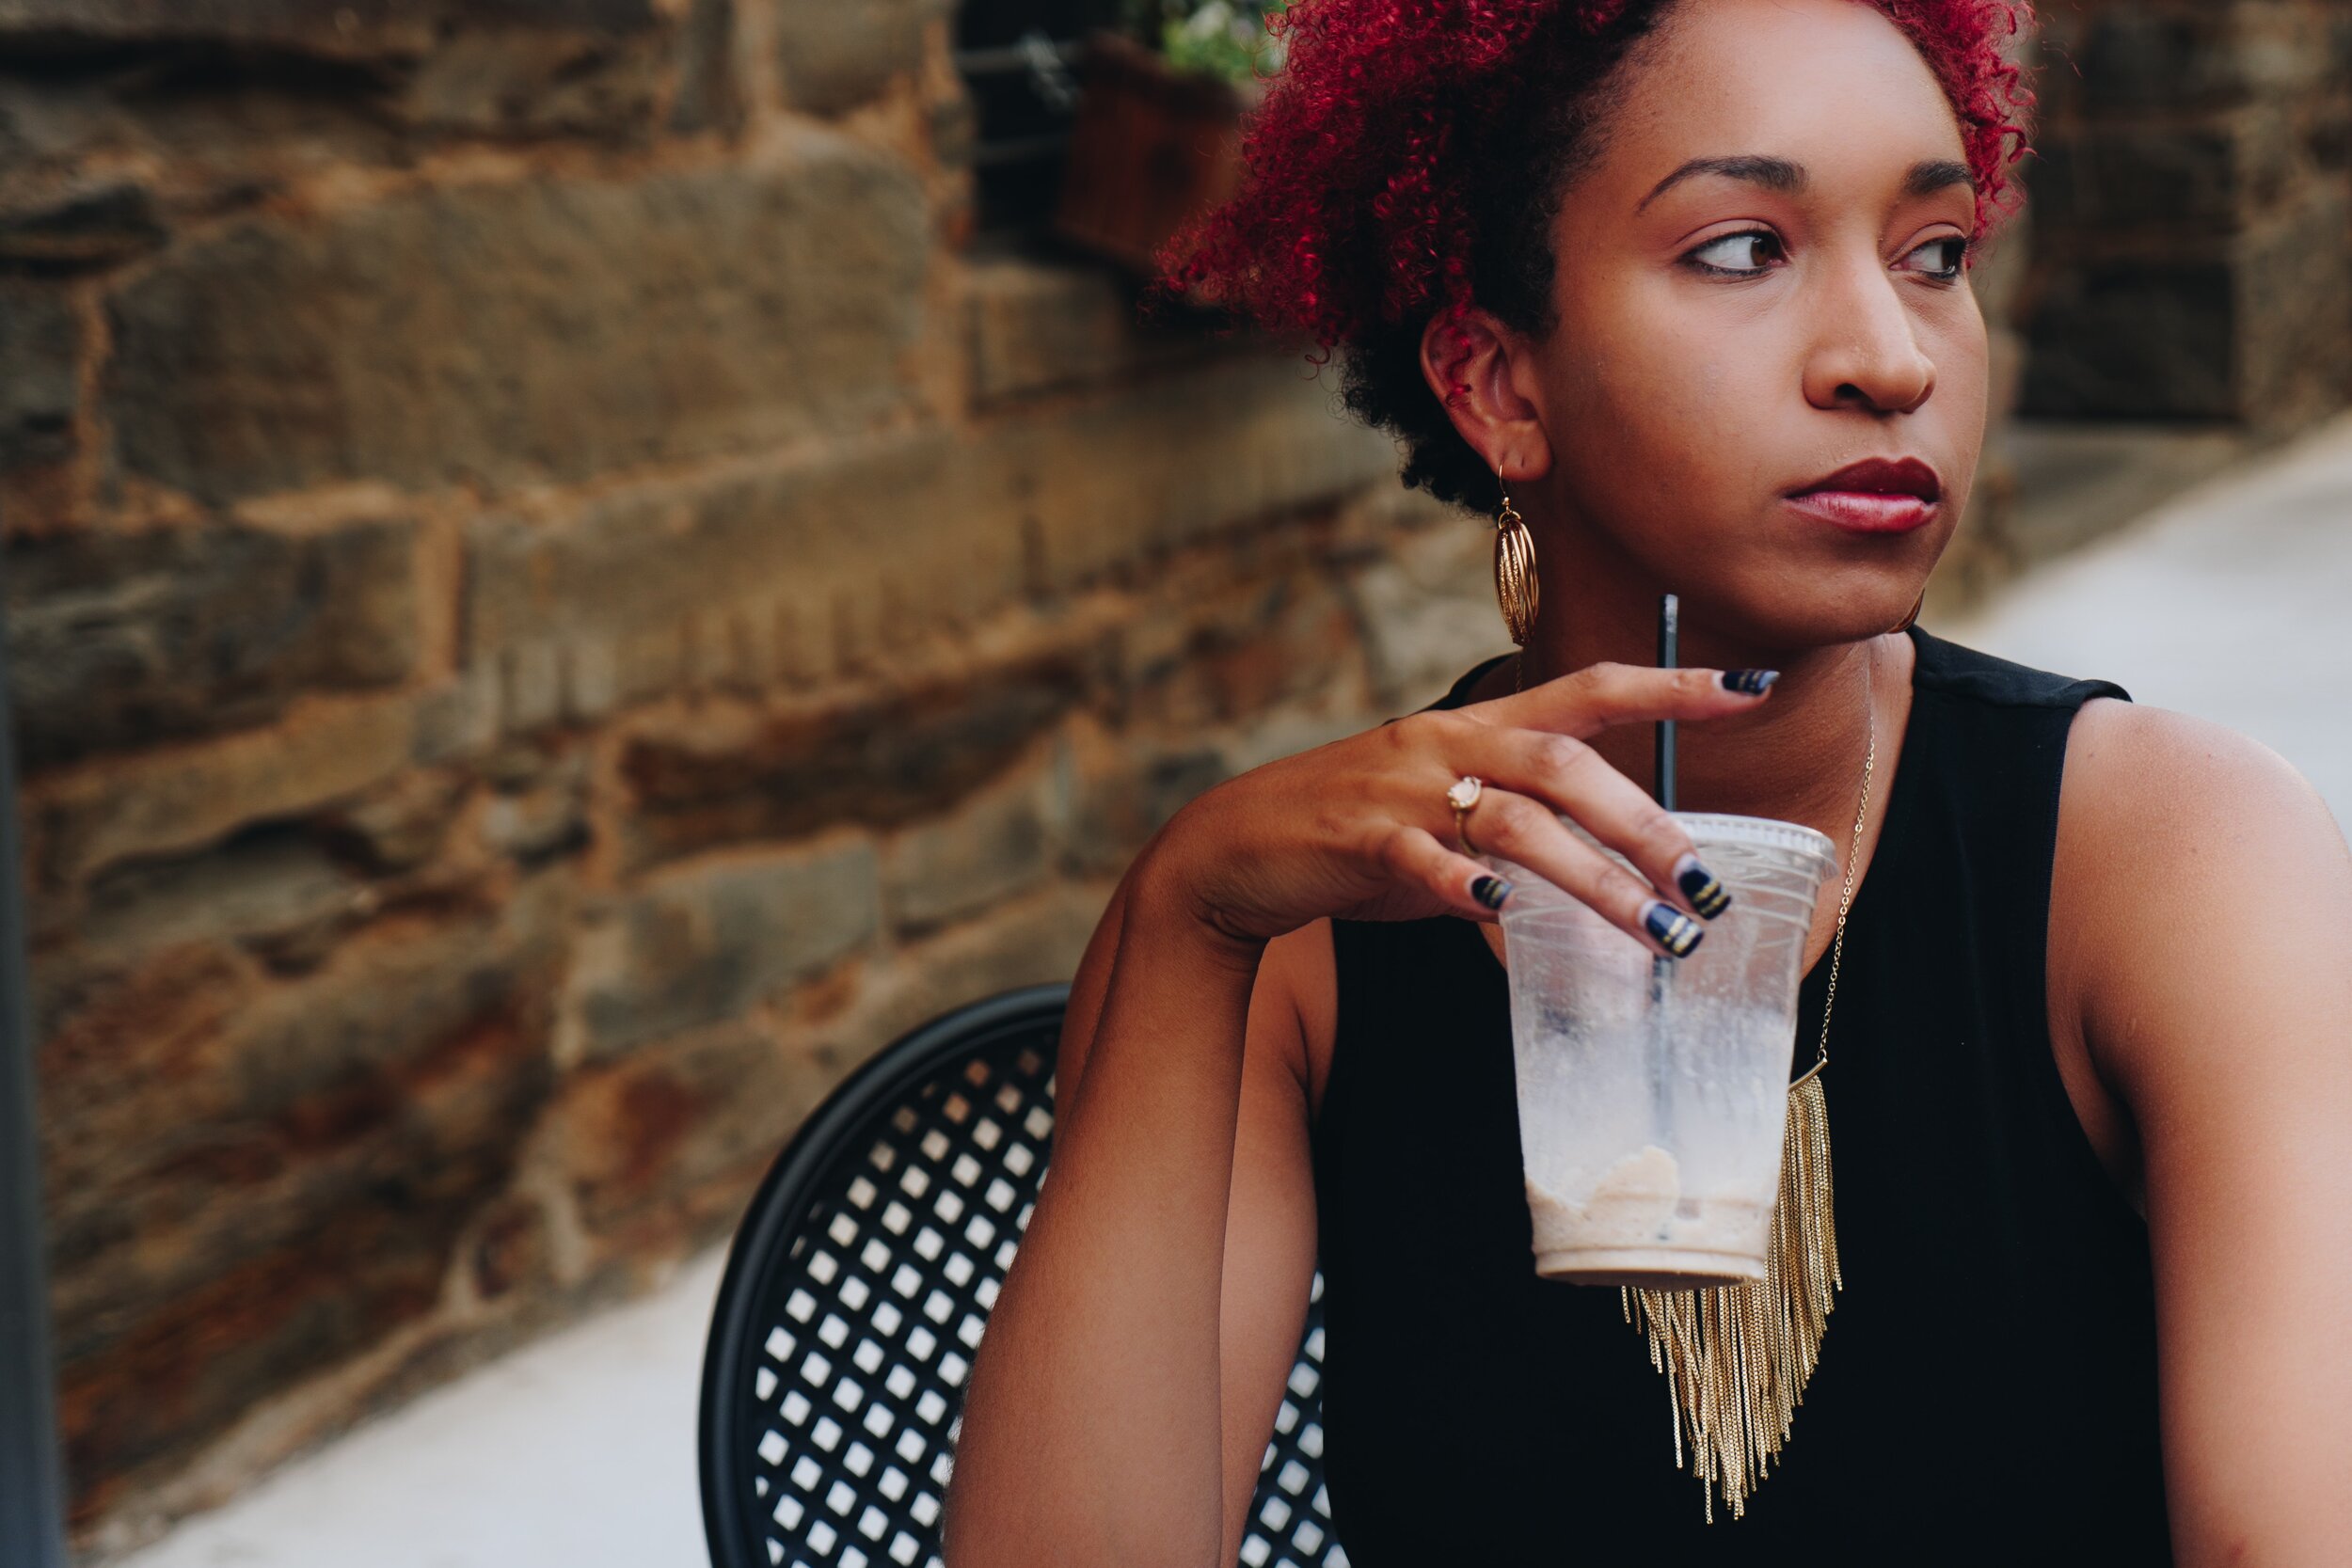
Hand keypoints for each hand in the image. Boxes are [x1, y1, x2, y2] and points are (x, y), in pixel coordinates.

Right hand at [1136, 661, 1778, 958]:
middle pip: (1569, 767)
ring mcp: (1403, 789)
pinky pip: (1424, 857)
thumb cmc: (1352, 834)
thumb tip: (1590, 885)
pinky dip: (1467, 884)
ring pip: (1516, 820)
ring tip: (1655, 931)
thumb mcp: (1443, 818)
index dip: (1673, 686)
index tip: (1753, 689)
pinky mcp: (1360, 838)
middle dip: (1648, 827)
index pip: (1591, 688)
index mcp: (1476, 726)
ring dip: (1595, 878)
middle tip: (1706, 888)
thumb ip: (1515, 840)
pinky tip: (1503, 913)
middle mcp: (1448, 744)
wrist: (1234, 846)